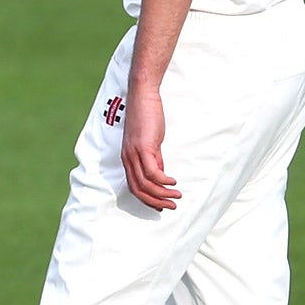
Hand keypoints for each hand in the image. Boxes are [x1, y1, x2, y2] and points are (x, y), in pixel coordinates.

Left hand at [120, 86, 180, 210]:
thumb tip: (161, 175)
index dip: (147, 199)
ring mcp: (134, 154)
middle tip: (170, 207)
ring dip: (162, 194)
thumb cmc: (146, 118)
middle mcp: (128, 159)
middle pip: (138, 190)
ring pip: (146, 184)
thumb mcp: (150, 143)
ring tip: (176, 197)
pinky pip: (152, 172)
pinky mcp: (143, 148)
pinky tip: (173, 182)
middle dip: (155, 202)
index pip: (134, 187)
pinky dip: (163, 181)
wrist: (142, 97)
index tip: (160, 206)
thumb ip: (155, 159)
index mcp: (127, 159)